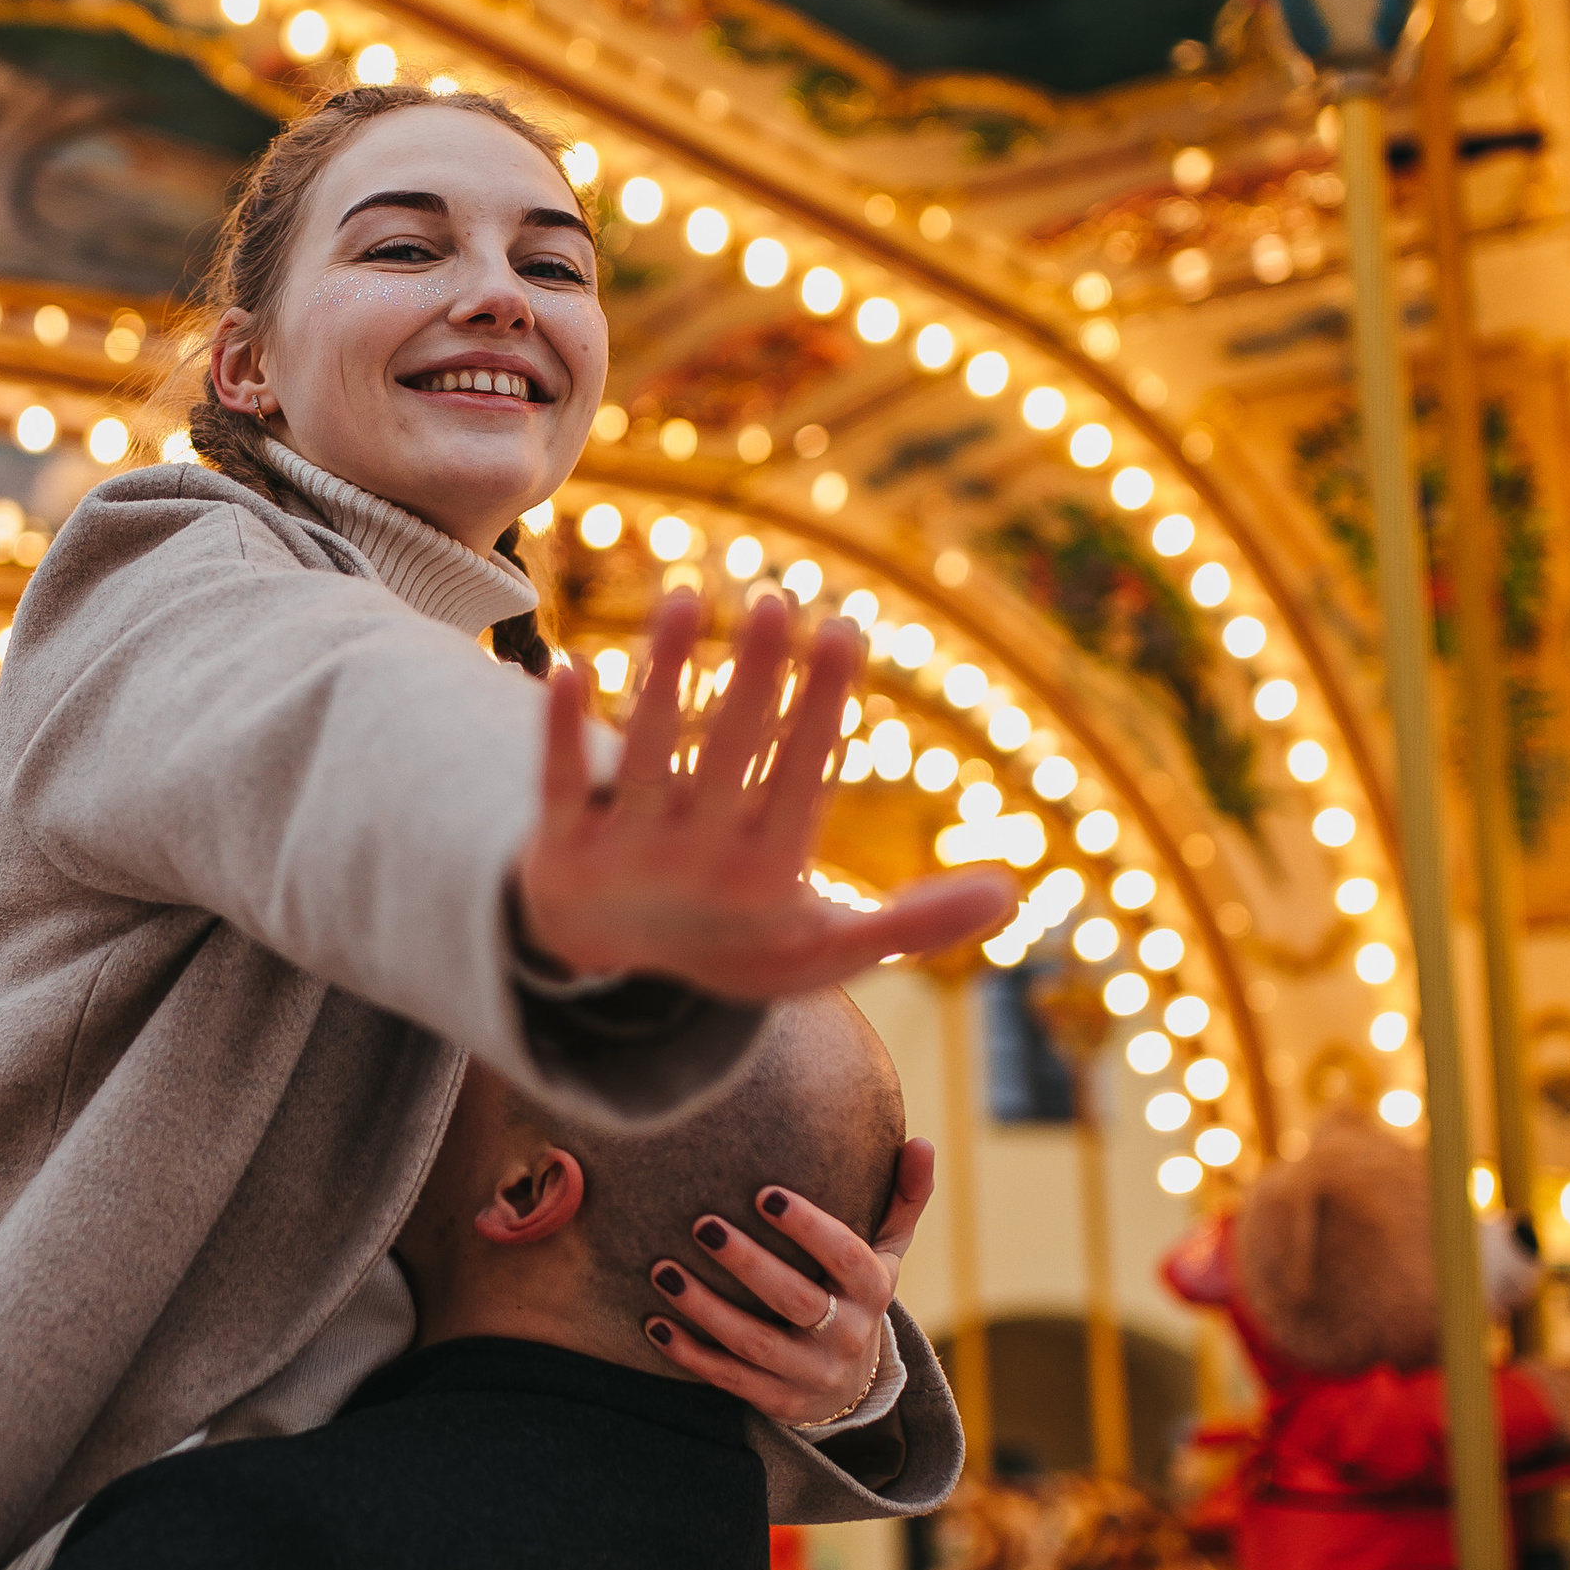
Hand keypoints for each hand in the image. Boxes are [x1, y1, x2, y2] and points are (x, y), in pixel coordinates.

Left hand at [515, 591, 1013, 1000]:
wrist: (616, 971)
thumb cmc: (741, 939)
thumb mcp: (829, 948)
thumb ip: (914, 920)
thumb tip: (1012, 892)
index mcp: (769, 877)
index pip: (799, 779)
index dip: (821, 707)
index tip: (843, 629)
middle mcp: (696, 863)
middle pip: (726, 756)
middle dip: (753, 679)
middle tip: (773, 599)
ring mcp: (624, 855)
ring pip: (642, 758)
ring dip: (662, 678)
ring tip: (685, 598)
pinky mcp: (559, 849)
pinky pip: (556, 784)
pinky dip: (558, 732)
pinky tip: (563, 664)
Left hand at [644, 1138, 937, 1424]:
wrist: (852, 1384)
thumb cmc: (856, 1291)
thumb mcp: (886, 1250)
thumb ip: (903, 1197)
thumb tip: (924, 1143)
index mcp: (873, 1289)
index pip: (846, 1256)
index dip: (809, 1227)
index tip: (764, 1194)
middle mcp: (847, 1335)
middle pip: (796, 1300)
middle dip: (748, 1263)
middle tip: (702, 1225)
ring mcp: (812, 1373)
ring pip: (754, 1343)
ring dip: (705, 1309)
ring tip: (662, 1269)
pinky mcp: (778, 1401)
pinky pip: (729, 1380)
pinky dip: (690, 1354)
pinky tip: (656, 1324)